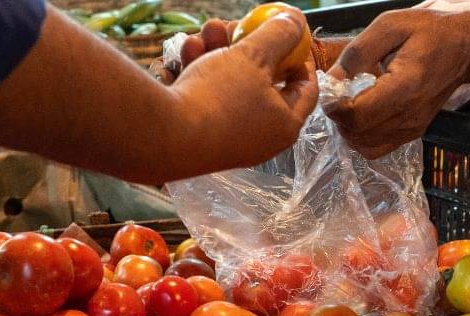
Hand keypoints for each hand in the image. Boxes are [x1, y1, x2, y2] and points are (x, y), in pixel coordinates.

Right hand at [165, 14, 317, 177]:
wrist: (164, 136)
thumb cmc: (219, 98)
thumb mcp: (254, 56)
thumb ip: (279, 35)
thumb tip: (296, 22)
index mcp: (285, 124)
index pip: (306, 88)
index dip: (300, 56)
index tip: (287, 35)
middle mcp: (260, 137)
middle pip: (262, 81)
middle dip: (247, 45)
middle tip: (236, 25)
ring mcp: (229, 139)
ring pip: (231, 84)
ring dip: (219, 52)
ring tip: (205, 31)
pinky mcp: (201, 137)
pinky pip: (208, 99)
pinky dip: (200, 73)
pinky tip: (187, 52)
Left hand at [326, 9, 469, 158]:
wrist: (464, 47)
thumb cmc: (428, 31)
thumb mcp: (389, 26)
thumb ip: (356, 54)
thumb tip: (331, 81)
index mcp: (405, 87)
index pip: (357, 115)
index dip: (335, 106)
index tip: (332, 88)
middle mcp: (410, 116)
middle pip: (357, 133)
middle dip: (339, 116)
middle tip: (340, 93)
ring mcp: (412, 129)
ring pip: (363, 145)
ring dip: (348, 127)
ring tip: (352, 102)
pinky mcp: (412, 134)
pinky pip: (376, 148)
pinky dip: (361, 136)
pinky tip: (363, 113)